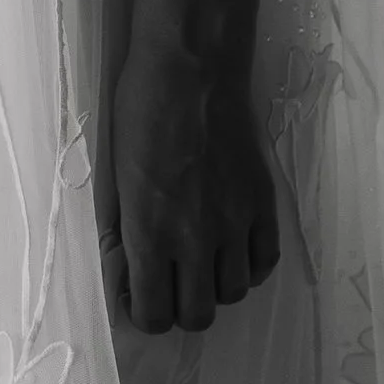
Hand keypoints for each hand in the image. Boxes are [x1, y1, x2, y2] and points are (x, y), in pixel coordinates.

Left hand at [107, 5, 280, 336]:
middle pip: (198, 315)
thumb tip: (134, 265)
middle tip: (173, 282)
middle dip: (182, 307)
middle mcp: (195, 239)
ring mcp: (234, 223)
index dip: (146, 312)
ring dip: (216, 285)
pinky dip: (249, 265)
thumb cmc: (142, 108)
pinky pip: (264, 262)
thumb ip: (130, 228)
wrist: (192, 67)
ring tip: (203, 259)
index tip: (142, 293)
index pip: (154, 315)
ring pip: (233, 293)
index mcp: (150, 232)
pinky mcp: (262, 203)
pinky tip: (233, 246)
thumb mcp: (119, 173)